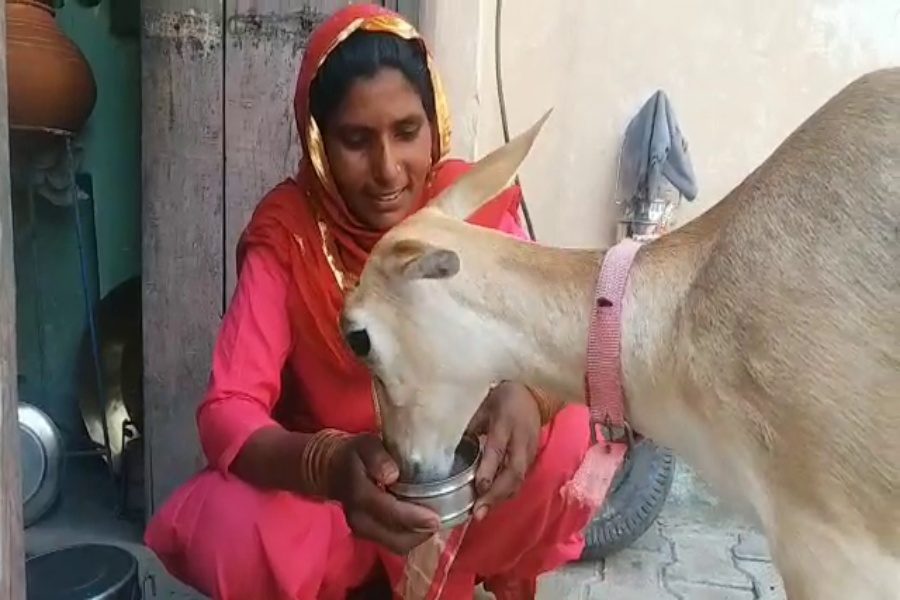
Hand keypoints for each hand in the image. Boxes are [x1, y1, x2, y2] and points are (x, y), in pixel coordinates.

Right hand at [328, 433, 440, 554]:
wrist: (332, 469)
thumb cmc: (355, 455)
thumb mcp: (365, 444)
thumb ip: (377, 457)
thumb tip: (392, 474)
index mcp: (359, 495)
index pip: (388, 512)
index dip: (413, 518)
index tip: (435, 518)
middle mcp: (360, 519)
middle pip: (395, 539)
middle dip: (420, 533)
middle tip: (439, 517)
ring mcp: (362, 531)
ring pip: (397, 545)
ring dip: (417, 536)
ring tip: (432, 518)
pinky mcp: (368, 535)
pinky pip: (394, 543)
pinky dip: (410, 536)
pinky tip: (420, 521)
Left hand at [467, 382, 540, 520]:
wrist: (533, 394)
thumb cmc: (501, 398)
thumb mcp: (482, 406)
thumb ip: (469, 427)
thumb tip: (449, 451)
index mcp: (505, 423)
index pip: (497, 450)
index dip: (488, 470)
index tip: (478, 487)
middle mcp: (520, 440)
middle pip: (513, 472)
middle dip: (496, 495)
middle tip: (478, 513)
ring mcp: (529, 451)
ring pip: (518, 480)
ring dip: (501, 498)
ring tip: (482, 513)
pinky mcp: (532, 458)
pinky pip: (520, 479)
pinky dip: (506, 493)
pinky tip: (492, 503)